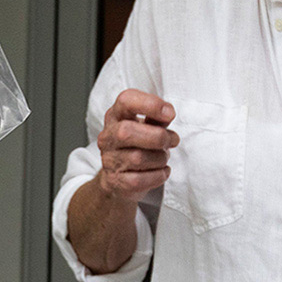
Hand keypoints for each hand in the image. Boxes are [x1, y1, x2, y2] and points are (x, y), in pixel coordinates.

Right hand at [92, 89, 179, 204]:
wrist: (119, 178)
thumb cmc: (137, 145)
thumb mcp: (147, 126)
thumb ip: (158, 118)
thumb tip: (167, 113)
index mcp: (116, 116)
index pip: (126, 101)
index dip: (149, 104)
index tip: (170, 113)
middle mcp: (108, 136)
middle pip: (126, 132)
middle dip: (157, 136)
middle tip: (172, 140)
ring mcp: (109, 159)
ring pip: (137, 158)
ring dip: (160, 158)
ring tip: (163, 157)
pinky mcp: (115, 181)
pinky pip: (140, 179)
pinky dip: (157, 175)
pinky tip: (161, 171)